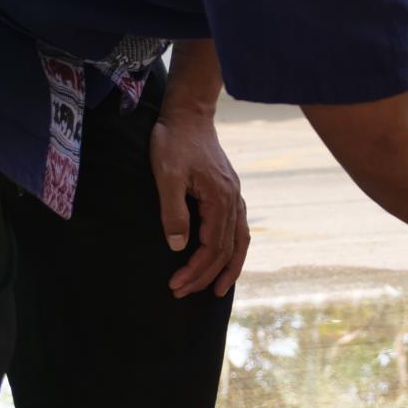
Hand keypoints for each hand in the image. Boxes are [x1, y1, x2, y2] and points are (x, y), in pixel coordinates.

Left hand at [149, 106, 249, 297]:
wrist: (188, 114)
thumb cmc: (173, 141)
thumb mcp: (166, 175)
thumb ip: (173, 211)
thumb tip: (179, 246)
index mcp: (220, 198)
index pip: (212, 246)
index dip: (195, 269)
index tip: (175, 284)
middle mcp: (233, 200)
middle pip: (226, 249)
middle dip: (205, 275)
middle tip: (182, 293)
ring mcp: (234, 196)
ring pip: (240, 241)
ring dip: (229, 267)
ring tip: (218, 289)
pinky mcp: (229, 192)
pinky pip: (239, 228)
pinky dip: (234, 248)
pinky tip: (226, 257)